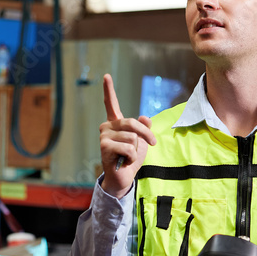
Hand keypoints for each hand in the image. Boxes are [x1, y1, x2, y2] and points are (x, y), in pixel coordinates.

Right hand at [99, 74, 156, 197]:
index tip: (106, 76)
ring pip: (132, 138)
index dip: (108, 90)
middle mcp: (107, 127)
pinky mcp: (105, 147)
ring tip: (128, 157)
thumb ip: (144, 128)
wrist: (123, 178)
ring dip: (136, 150)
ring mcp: (104, 136)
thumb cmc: (131, 159)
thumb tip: (146, 118)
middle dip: (146, 135)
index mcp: (115, 123)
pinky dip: (132, 157)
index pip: (111, 103)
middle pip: (132, 123)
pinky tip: (124, 162)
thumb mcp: (142, 142)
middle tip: (152, 143)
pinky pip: (128, 148)